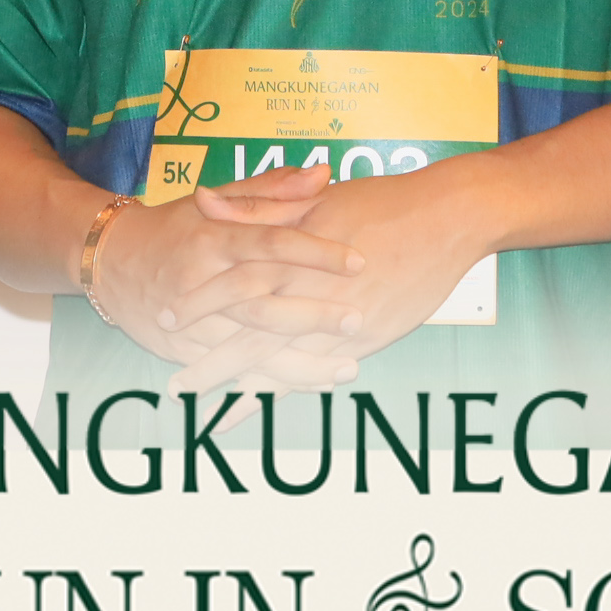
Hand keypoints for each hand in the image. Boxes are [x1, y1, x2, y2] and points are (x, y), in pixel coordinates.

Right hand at [93, 161, 365, 378]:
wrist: (110, 263)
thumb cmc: (175, 227)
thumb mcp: (216, 200)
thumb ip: (271, 191)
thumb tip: (323, 174)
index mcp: (214, 237)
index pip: (271, 243)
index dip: (315, 252)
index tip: (358, 261)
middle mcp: (202, 281)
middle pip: (262, 301)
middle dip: (311, 314)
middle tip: (358, 317)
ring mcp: (192, 323)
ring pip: (251, 346)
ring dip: (300, 361)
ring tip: (347, 367)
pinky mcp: (186, 352)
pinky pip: (234, 372)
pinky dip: (273, 382)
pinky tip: (311, 384)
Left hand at [165, 160, 497, 392]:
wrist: (446, 218)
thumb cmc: (381, 201)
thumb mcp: (314, 198)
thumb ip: (256, 205)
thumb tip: (201, 199)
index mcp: (292, 251)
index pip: (231, 283)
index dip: (196, 302)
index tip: (164, 316)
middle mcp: (308, 292)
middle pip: (245, 333)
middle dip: (208, 361)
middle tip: (174, 386)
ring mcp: (335, 322)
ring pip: (275, 362)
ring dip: (235, 386)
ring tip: (202, 410)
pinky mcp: (359, 342)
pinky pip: (309, 375)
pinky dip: (278, 394)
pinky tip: (252, 411)